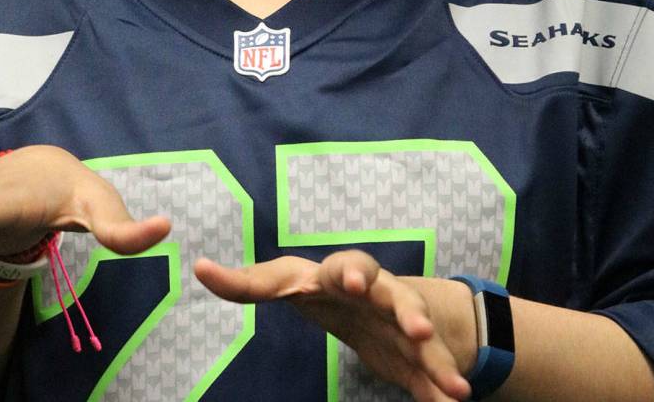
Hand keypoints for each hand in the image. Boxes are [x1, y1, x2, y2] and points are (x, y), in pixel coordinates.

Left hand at [195, 250, 470, 401]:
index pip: (345, 266)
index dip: (352, 272)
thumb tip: (199, 267)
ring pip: (423, 337)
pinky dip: (441, 386)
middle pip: (395, 294)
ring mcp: (401, 320)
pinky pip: (431, 369)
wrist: (377, 299)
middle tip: (417, 328)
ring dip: (436, 358)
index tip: (354, 283)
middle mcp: (378, 292)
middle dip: (406, 310)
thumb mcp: (285, 283)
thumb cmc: (323, 287)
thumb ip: (244, 282)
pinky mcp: (416, 351)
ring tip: (454, 386)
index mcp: (342, 275)